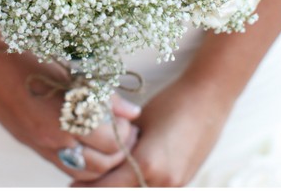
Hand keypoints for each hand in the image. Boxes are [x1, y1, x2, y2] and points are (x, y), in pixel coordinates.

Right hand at [0, 31, 141, 182]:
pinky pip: (60, 163)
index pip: (109, 142)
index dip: (124, 133)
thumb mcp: (66, 70)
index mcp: (62, 117)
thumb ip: (102, 94)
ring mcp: (35, 143)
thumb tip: (132, 112)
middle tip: (123, 131)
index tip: (129, 119)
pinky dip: (77, 159)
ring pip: (80, 171)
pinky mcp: (25, 141)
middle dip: (117, 151)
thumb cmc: (23, 50)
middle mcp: (48, 138)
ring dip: (98, 159)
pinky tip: (81, 138)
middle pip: (99, 164)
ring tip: (105, 137)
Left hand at [71, 78, 230, 186]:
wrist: (209, 99)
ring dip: (118, 187)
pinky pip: (150, 188)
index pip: (108, 187)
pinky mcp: (182, 181)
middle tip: (80, 183)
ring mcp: (175, 184)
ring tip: (100, 175)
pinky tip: (123, 173)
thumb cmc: (170, 103)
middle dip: (101, 188)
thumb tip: (99, 156)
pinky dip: (134, 184)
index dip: (87, 187)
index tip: (71, 185)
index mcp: (148, 164)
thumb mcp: (137, 123)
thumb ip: (119, 145)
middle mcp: (163, 181)